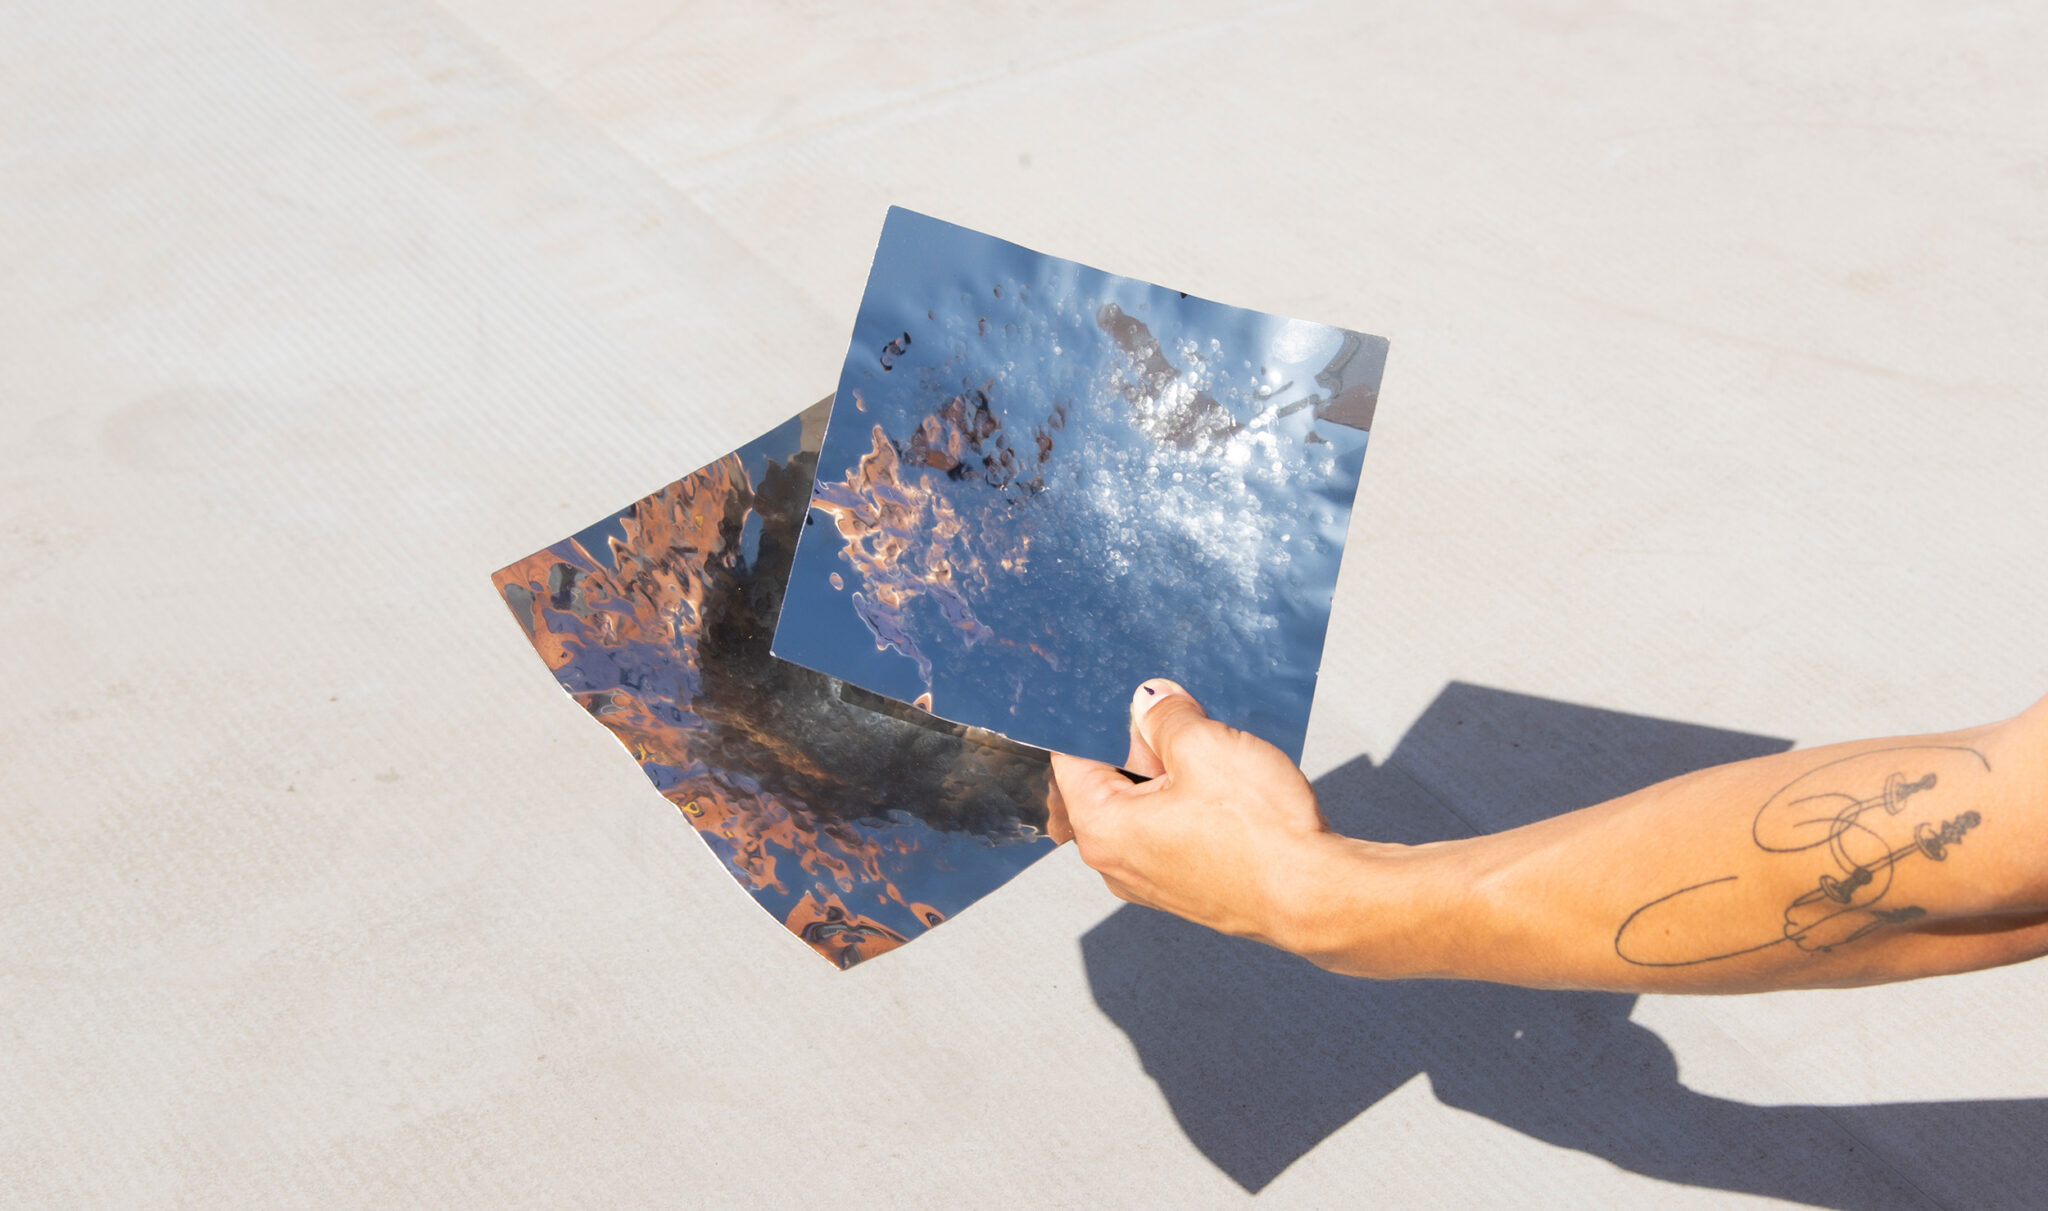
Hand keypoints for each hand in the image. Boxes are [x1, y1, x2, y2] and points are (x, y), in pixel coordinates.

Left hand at [1047, 678, 1335, 949]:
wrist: (1316, 895)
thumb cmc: (1260, 835)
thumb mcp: (1204, 746)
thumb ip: (1165, 716)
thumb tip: (1151, 701)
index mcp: (1102, 829)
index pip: (1071, 758)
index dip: (1093, 719)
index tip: (1115, 695)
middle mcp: (1117, 863)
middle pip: (1110, 781)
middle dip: (1141, 743)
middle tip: (1177, 717)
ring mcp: (1153, 879)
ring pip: (1146, 805)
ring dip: (1171, 772)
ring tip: (1210, 751)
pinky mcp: (1188, 885)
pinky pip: (1173, 829)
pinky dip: (1190, 802)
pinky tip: (1225, 785)